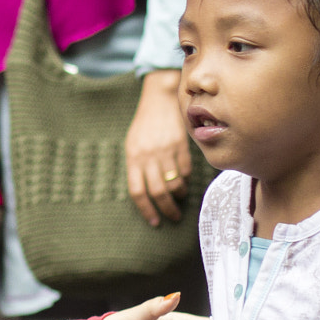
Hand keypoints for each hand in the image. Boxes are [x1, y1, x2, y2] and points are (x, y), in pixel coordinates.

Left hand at [125, 70, 189, 226]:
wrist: (160, 98)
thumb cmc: (145, 124)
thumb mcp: (133, 144)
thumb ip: (137, 166)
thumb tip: (145, 191)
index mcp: (133, 157)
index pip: (137, 191)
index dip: (146, 209)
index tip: (154, 221)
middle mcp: (149, 156)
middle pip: (158, 191)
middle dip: (166, 209)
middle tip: (173, 217)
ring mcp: (166, 151)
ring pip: (175, 183)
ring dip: (178, 195)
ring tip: (179, 197)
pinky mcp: (182, 145)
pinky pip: (186, 170)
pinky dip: (186, 179)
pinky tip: (184, 179)